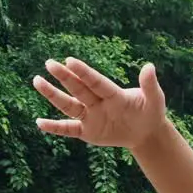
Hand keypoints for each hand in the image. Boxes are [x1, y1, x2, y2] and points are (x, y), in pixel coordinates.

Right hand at [32, 58, 168, 150]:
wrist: (146, 131)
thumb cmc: (150, 111)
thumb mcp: (155, 99)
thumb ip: (150, 85)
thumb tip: (149, 67)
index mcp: (113, 94)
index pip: (96, 82)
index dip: (84, 73)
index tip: (69, 61)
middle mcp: (97, 102)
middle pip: (78, 89)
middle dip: (64, 77)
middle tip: (49, 63)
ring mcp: (90, 116)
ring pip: (68, 105)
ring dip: (53, 95)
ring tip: (37, 81)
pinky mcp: (87, 131)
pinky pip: (68, 129)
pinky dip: (54, 128)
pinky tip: (39, 123)